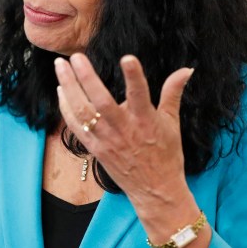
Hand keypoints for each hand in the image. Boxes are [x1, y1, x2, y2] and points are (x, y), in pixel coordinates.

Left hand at [54, 53, 206, 247]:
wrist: (155, 191)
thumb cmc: (166, 155)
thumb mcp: (172, 122)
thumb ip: (173, 92)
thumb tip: (186, 69)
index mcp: (146, 121)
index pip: (140, 95)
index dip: (134, 77)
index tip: (127, 57)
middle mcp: (124, 130)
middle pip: (101, 102)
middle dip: (86, 78)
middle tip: (75, 56)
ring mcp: (106, 140)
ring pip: (83, 113)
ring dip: (69, 88)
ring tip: (60, 66)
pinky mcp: (95, 149)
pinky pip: (76, 127)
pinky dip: (66, 109)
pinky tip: (61, 91)